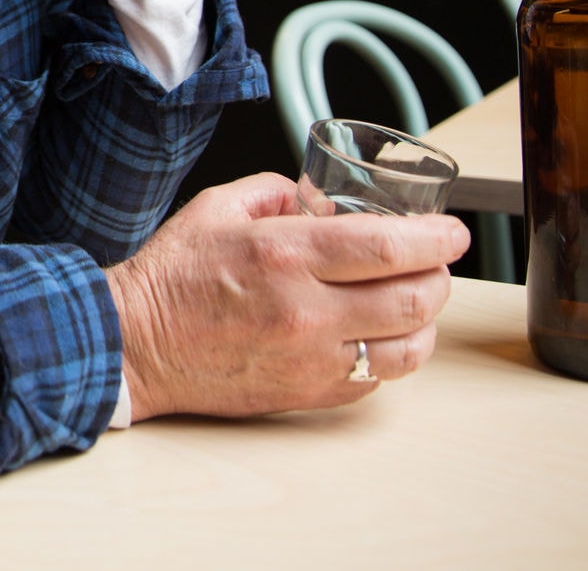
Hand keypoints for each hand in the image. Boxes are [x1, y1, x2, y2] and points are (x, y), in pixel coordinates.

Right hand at [104, 173, 468, 421]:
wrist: (136, 343)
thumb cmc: (171, 277)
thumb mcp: (218, 207)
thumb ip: (277, 192)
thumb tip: (319, 198)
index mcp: (285, 254)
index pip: (389, 245)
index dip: (436, 237)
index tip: (452, 232)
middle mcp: (306, 310)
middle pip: (413, 298)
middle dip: (440, 276)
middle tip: (437, 262)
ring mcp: (310, 358)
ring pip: (408, 347)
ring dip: (425, 320)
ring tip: (415, 300)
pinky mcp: (307, 394)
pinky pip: (377, 380)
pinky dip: (392, 355)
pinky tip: (380, 335)